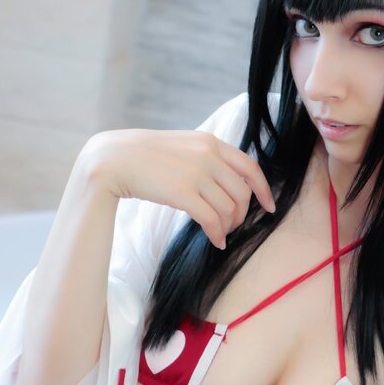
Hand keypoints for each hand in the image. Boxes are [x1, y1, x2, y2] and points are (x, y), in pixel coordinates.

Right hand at [82, 128, 275, 249]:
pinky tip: (214, 241)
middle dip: (241, 215)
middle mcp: (208, 155)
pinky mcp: (183, 193)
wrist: (114, 159)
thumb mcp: (183, 146)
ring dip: (228, 227)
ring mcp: (196, 174)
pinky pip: (212, 220)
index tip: (269, 207)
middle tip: (231, 227)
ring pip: (229, 209)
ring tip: (219, 234)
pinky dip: (217, 234)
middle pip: (242, 193)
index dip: (263, 190)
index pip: (250, 167)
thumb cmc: (146, 157)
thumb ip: (207, 157)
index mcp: (211, 142)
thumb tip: (228, 182)